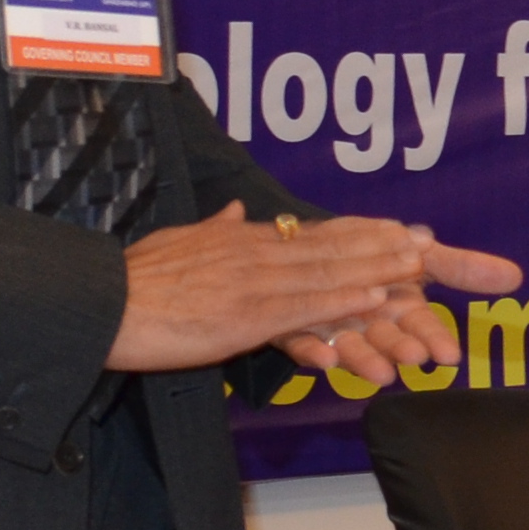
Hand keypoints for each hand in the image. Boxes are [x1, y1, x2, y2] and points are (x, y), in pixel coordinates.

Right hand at [111, 207, 526, 386]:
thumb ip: (210, 230)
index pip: (310, 234)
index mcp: (239, 242)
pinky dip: (346, 300)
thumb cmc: (130, 283)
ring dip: (378, 268)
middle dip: (381, 245)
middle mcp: (254, 255)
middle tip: (426, 241)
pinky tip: (378, 297)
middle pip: (330, 248)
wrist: (102, 304)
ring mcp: (254, 284)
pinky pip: (307, 306)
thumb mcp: (175, 243)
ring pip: (329, 273)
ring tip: (418, 263)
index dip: (357, 231)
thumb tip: (232, 213)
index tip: (394, 227)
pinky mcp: (247, 316)